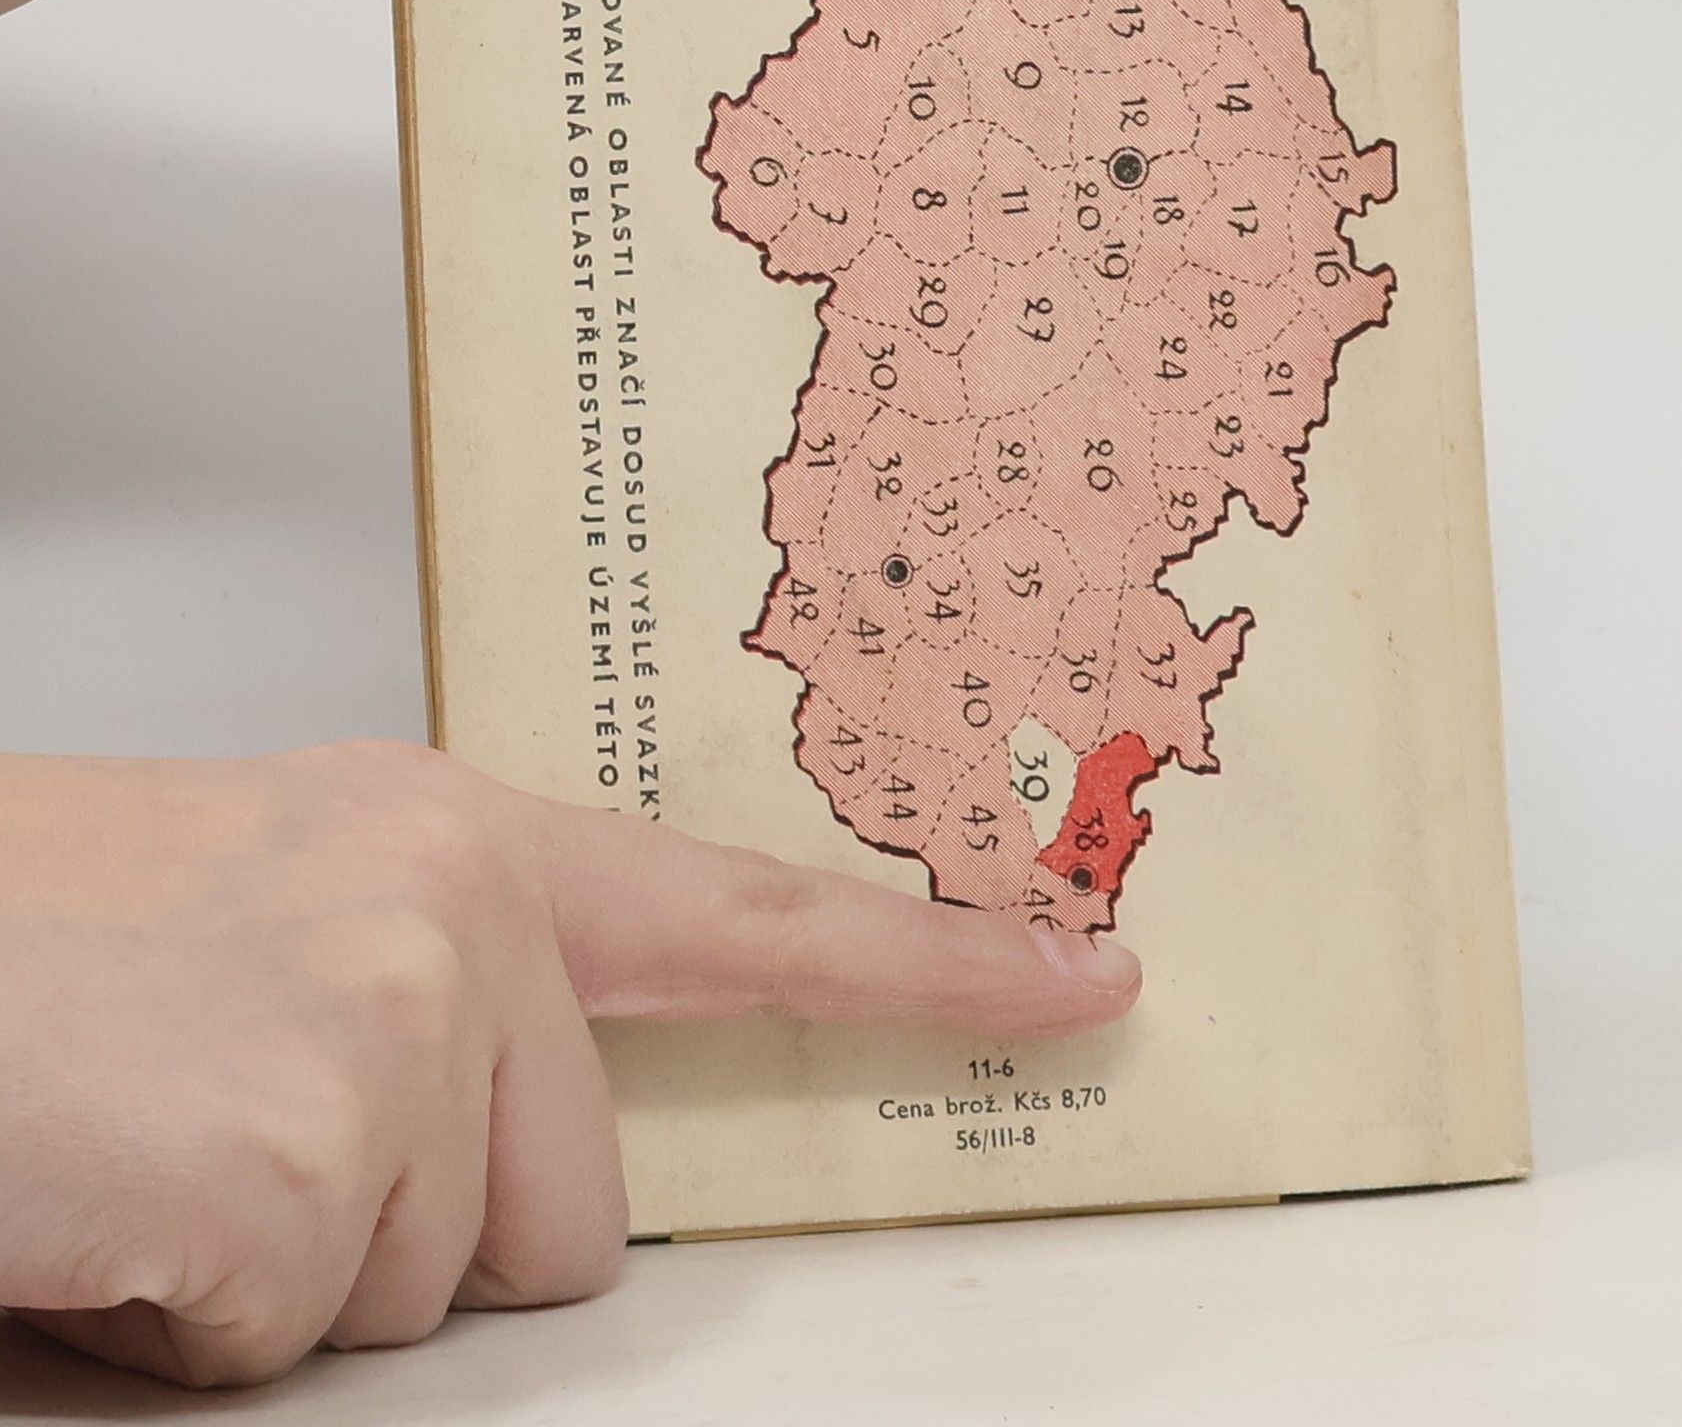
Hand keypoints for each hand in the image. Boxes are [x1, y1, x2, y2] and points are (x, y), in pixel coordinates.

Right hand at [0, 741, 1138, 1385]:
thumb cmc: (40, 942)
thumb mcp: (283, 924)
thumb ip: (446, 1003)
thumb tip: (526, 1134)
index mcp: (461, 841)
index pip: (745, 911)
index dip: (928, 963)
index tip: (1081, 976)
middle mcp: (453, 905)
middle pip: (570, 1208)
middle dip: (415, 1234)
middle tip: (232, 1140)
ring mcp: (389, 1020)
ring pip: (437, 1289)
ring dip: (295, 1277)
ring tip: (151, 1154)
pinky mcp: (293, 1152)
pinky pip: (311, 1337)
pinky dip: (197, 1329)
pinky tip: (110, 1208)